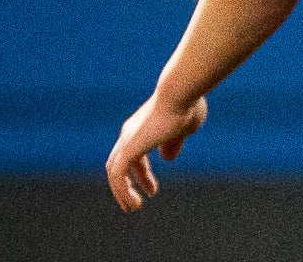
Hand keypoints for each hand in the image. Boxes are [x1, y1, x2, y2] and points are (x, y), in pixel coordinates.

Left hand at [106, 92, 207, 210]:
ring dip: (122, 192)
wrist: (180, 94)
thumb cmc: (187, 107)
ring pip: (115, 172)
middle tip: (137, 203)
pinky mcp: (127, 149)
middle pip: (121, 164)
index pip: (134, 155)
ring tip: (133, 208)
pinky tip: (135, 203)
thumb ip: (173, 144)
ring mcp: (126, 141)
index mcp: (141, 128)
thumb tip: (167, 158)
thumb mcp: (184, 129)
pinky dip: (123, 191)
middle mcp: (129, 134)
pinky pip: (118, 176)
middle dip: (128, 184)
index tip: (153, 191)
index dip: (142, 174)